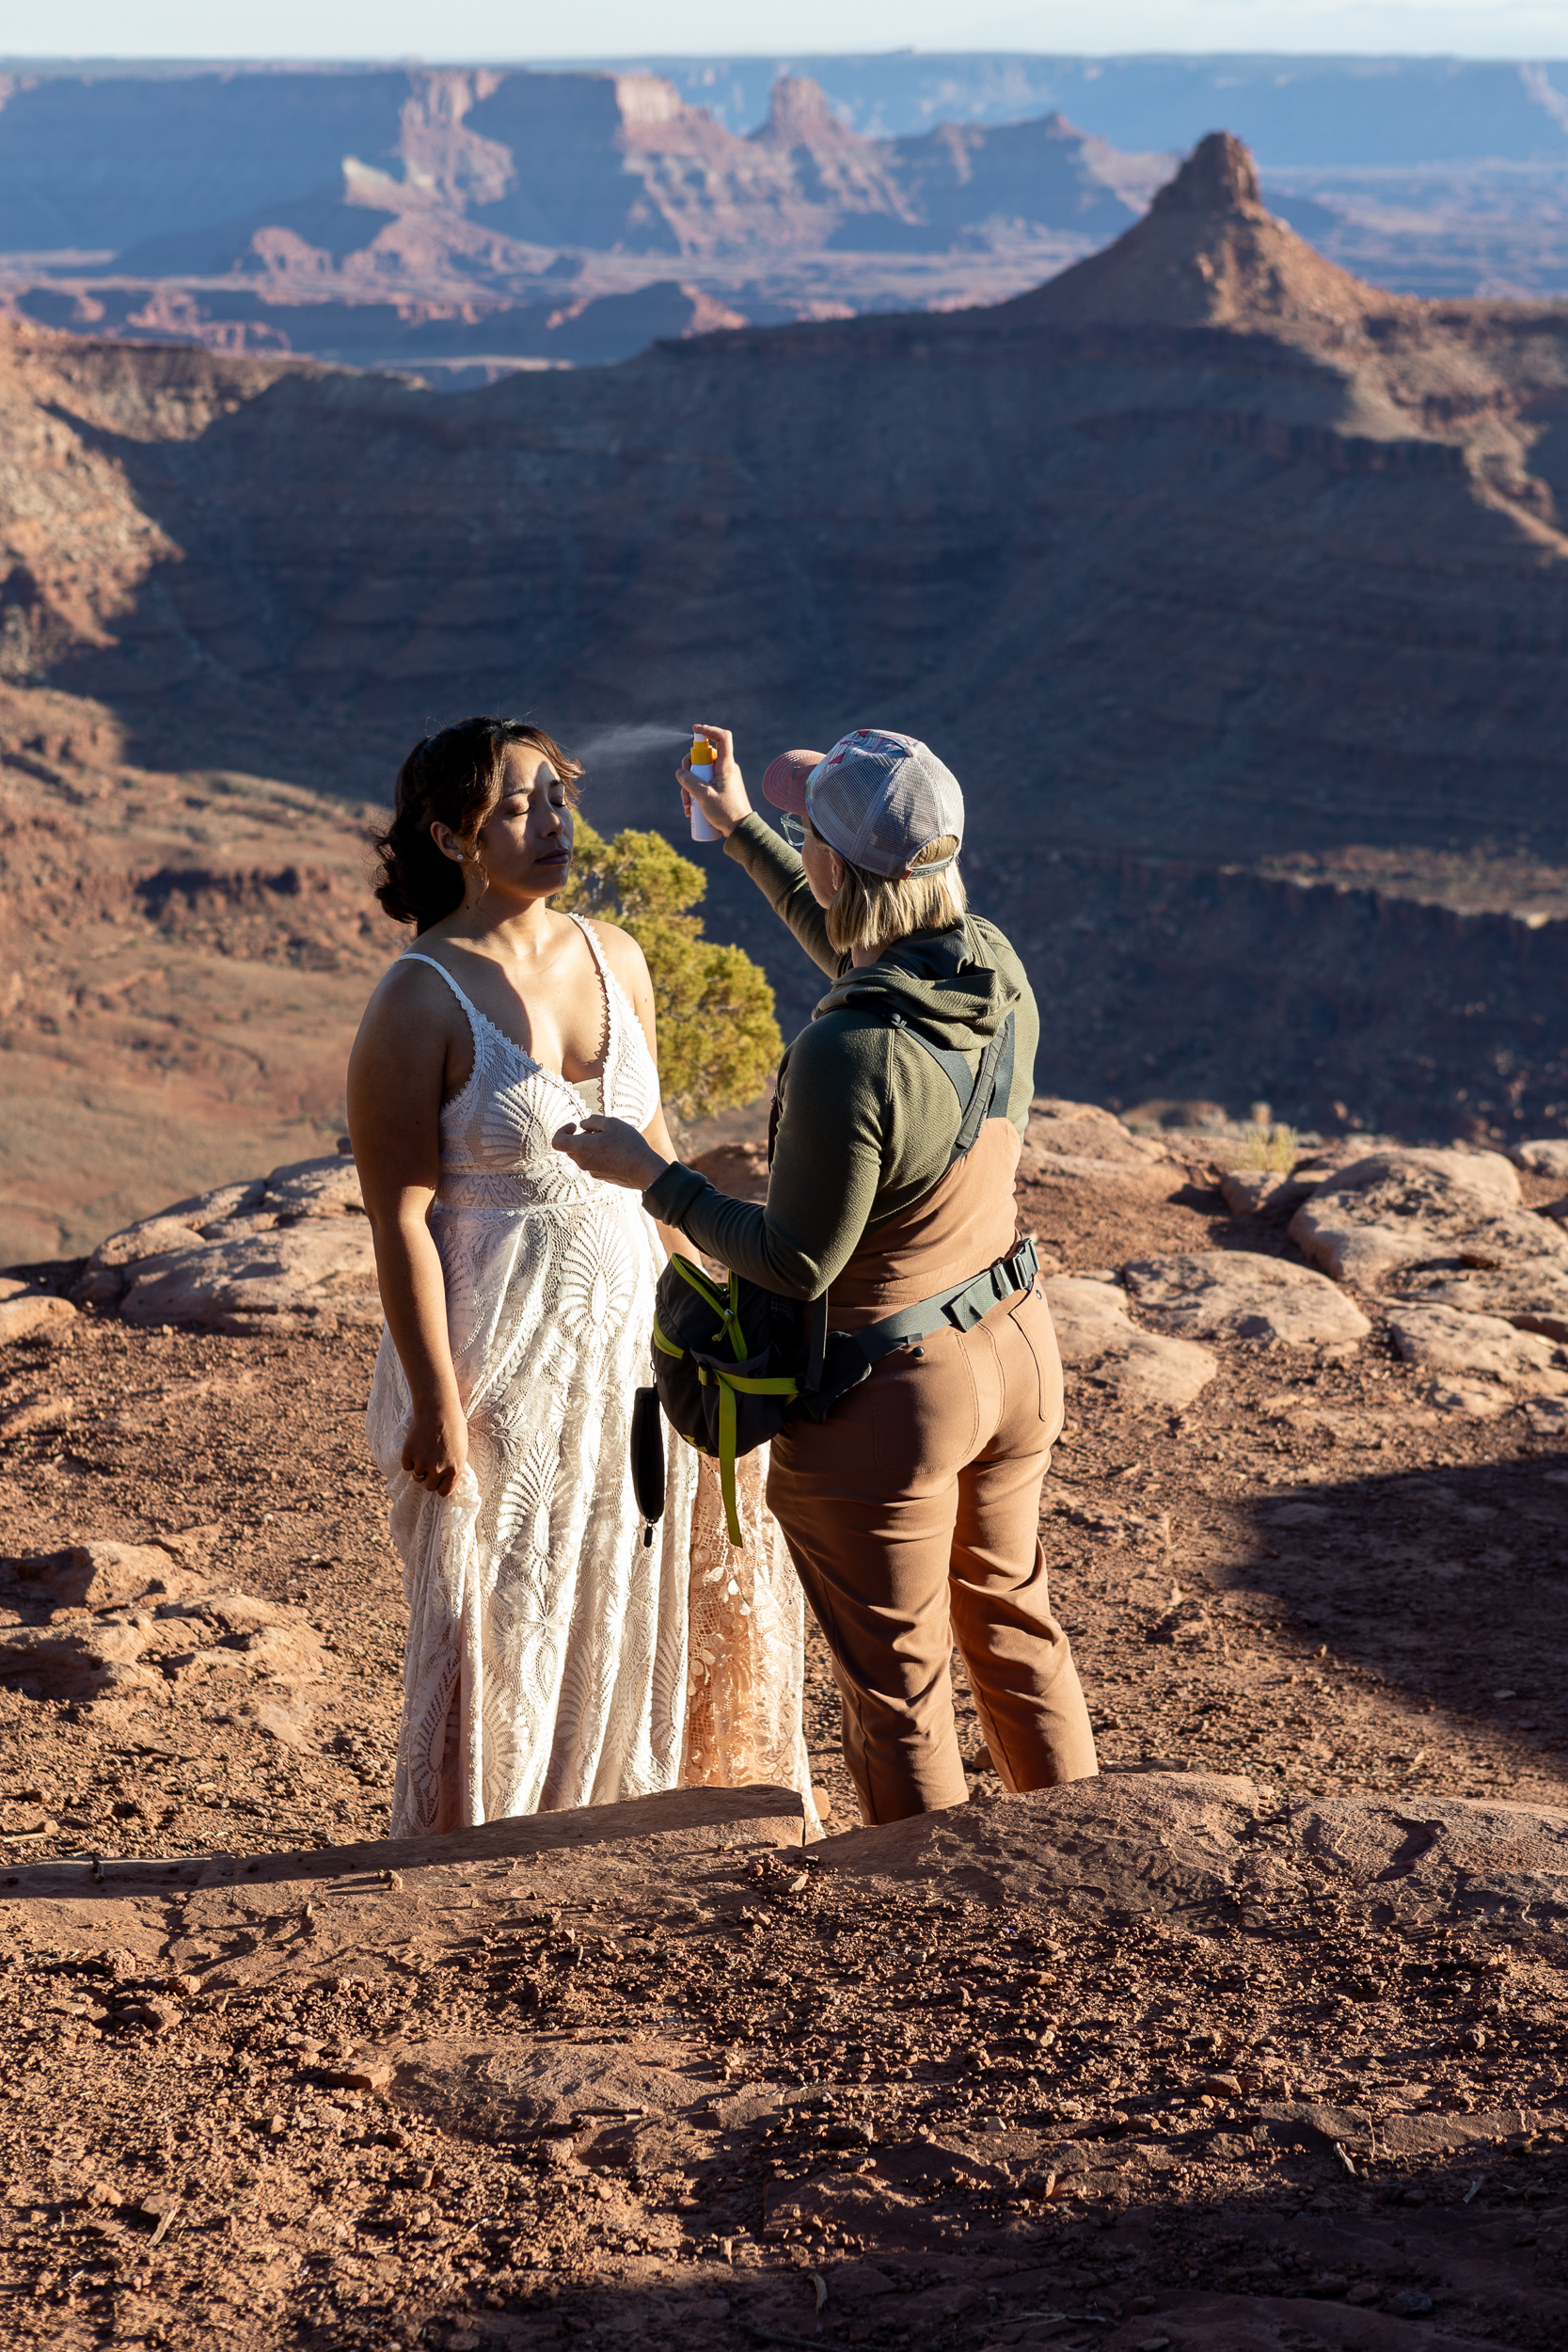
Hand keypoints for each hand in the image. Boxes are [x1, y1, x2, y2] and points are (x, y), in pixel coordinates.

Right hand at [402, 1398, 466, 1495]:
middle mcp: (438, 1470)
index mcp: (454, 1470)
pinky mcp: (408, 1454)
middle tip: (430, 1463)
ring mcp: (422, 1463)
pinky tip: (416, 1446)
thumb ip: (454, 1466)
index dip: (440, 1485)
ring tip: (424, 1451)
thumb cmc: (454, 1425)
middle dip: (429, 1478)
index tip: (439, 1479)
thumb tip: (446, 1479)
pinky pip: (406, 1466)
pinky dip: (409, 1459)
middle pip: (428, 1486)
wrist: (438, 1408)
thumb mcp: (461, 1449)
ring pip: (416, 1477)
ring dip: (419, 1468)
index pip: (444, 1492)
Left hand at [553, 1114, 668, 1191]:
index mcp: (581, 1148)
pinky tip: (616, 1151)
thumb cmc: (628, 1145)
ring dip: (590, 1145)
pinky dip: (599, 1155)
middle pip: (570, 1148)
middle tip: (598, 1131)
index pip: (557, 1141)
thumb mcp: (611, 1123)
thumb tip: (582, 1125)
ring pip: (582, 1155)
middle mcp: (583, 1162)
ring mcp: (591, 1171)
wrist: (644, 1170)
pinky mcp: (601, 1176)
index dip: (562, 1130)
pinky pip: (593, 1163)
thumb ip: (592, 1121)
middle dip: (579, 1137)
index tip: (575, 1126)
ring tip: (610, 1140)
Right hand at [678, 722, 751, 839]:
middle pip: (703, 756)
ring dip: (689, 785)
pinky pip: (703, 782)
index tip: (694, 730)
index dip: (708, 730)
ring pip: (701, 771)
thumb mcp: (704, 797)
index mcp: (725, 765)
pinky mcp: (719, 787)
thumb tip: (680, 772)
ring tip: (687, 804)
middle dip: (689, 768)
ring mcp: (722, 778)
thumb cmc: (726, 813)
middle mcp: (725, 768)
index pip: (722, 737)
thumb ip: (690, 782)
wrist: (740, 829)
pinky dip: (694, 792)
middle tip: (683, 783)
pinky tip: (690, 808)